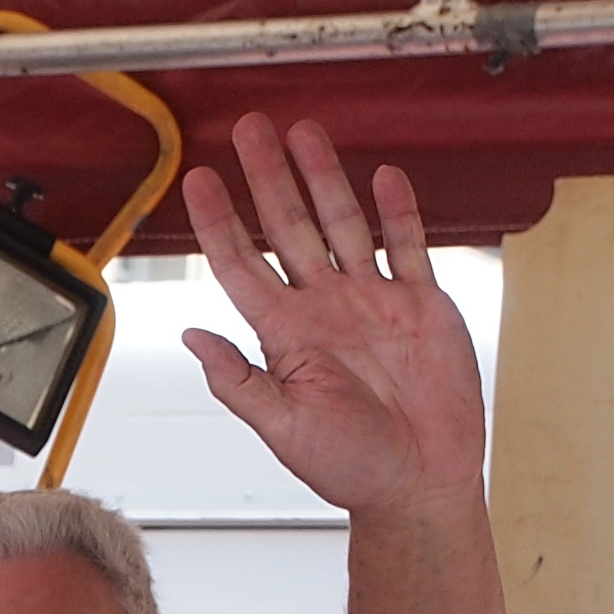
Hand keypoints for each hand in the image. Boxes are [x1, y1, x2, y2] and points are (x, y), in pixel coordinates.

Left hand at [179, 114, 485, 516]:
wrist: (418, 483)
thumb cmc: (349, 467)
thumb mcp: (282, 428)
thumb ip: (238, 380)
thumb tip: (192, 335)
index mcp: (284, 336)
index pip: (242, 265)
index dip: (220, 223)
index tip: (198, 180)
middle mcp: (323, 309)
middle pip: (288, 229)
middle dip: (269, 179)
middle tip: (249, 130)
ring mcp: (372, 303)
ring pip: (343, 225)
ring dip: (323, 179)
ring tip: (304, 132)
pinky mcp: (422, 307)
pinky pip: (407, 247)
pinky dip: (396, 212)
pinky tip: (380, 176)